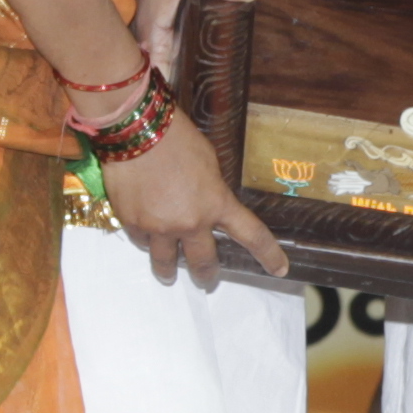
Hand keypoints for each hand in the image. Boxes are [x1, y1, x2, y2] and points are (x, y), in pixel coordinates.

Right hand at [100, 0, 245, 88]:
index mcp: (148, 29)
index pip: (158, 74)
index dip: (173, 92)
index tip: (198, 104)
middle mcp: (144, 30)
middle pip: (164, 64)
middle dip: (187, 76)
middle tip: (217, 89)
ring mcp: (148, 18)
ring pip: (168, 46)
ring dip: (188, 54)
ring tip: (219, 65)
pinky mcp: (156, 5)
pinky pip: (172, 29)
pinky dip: (188, 33)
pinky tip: (211, 33)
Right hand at [103, 130, 290, 290]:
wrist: (137, 131)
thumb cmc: (177, 139)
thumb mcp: (209, 162)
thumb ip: (212, 188)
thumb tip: (207, 200)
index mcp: (217, 204)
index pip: (251, 236)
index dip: (268, 255)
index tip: (279, 269)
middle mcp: (190, 223)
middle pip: (203, 262)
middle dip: (206, 275)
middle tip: (206, 280)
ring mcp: (159, 227)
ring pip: (166, 262)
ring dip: (169, 270)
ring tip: (169, 275)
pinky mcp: (133, 223)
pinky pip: (141, 241)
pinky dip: (146, 240)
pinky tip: (145, 235)